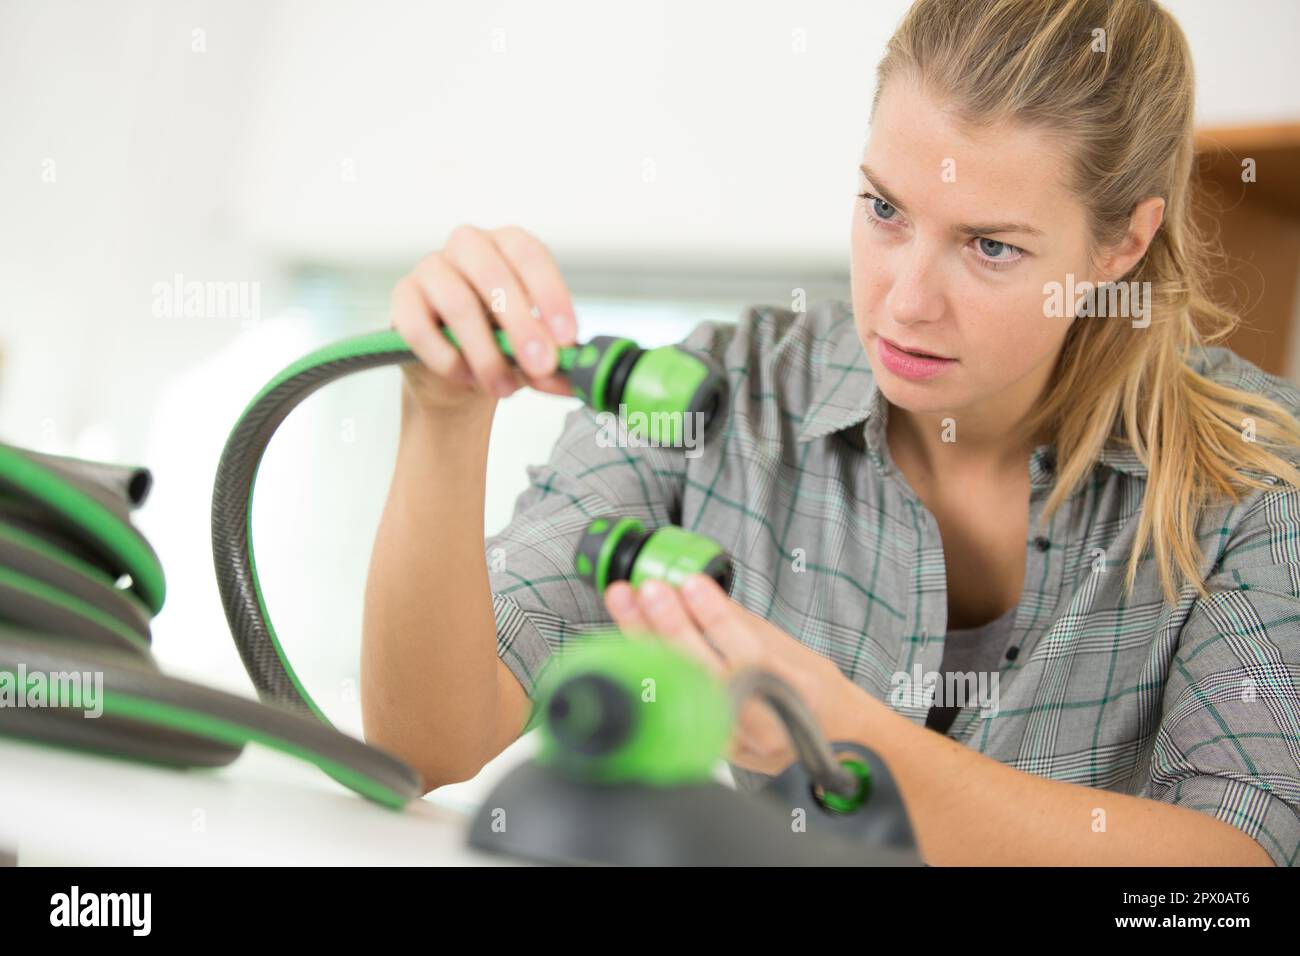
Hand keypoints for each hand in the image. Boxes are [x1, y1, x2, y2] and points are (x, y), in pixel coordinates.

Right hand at [389, 224, 577, 410]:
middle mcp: (468, 247)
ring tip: (503, 387)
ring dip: (485, 353)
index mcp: (508, 246)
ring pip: (456, 302)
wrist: (457, 370)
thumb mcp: (533, 353)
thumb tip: (571, 380)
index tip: (566, 337)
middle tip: (540, 366)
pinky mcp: (402, 298)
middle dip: (521, 325)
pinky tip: (465, 377)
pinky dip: (446, 359)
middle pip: (493, 274)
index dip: (550, 295)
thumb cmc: (502, 345)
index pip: (530, 255)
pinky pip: (419, 327)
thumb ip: (552, 364)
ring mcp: (430, 268)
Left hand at [603, 573, 881, 775]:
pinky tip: (629, 636)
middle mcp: (763, 724)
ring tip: (627, 602)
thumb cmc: (815, 691)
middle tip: (650, 589)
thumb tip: (697, 589)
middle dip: (672, 627)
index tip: (693, 583)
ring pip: (682, 690)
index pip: (749, 653)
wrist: (833, 738)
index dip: (718, 618)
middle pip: (708, 675)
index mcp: (794, 692)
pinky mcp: (711, 746)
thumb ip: (742, 625)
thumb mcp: (792, 649)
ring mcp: (734, 742)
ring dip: (647, 641)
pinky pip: (673, 702)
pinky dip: (648, 665)